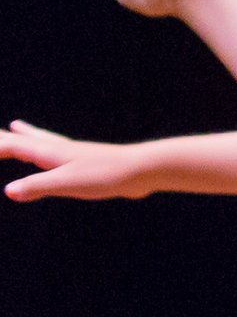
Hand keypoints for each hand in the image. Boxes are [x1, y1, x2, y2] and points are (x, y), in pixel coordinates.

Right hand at [0, 123, 156, 200]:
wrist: (143, 170)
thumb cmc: (106, 175)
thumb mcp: (67, 184)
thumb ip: (38, 186)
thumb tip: (9, 191)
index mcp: (47, 152)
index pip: (9, 146)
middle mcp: (56, 148)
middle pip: (21, 138)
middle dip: (3, 136)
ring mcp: (71, 153)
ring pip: (40, 140)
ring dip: (23, 134)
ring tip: (15, 125)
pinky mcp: (84, 161)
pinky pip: (57, 150)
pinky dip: (47, 145)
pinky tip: (56, 150)